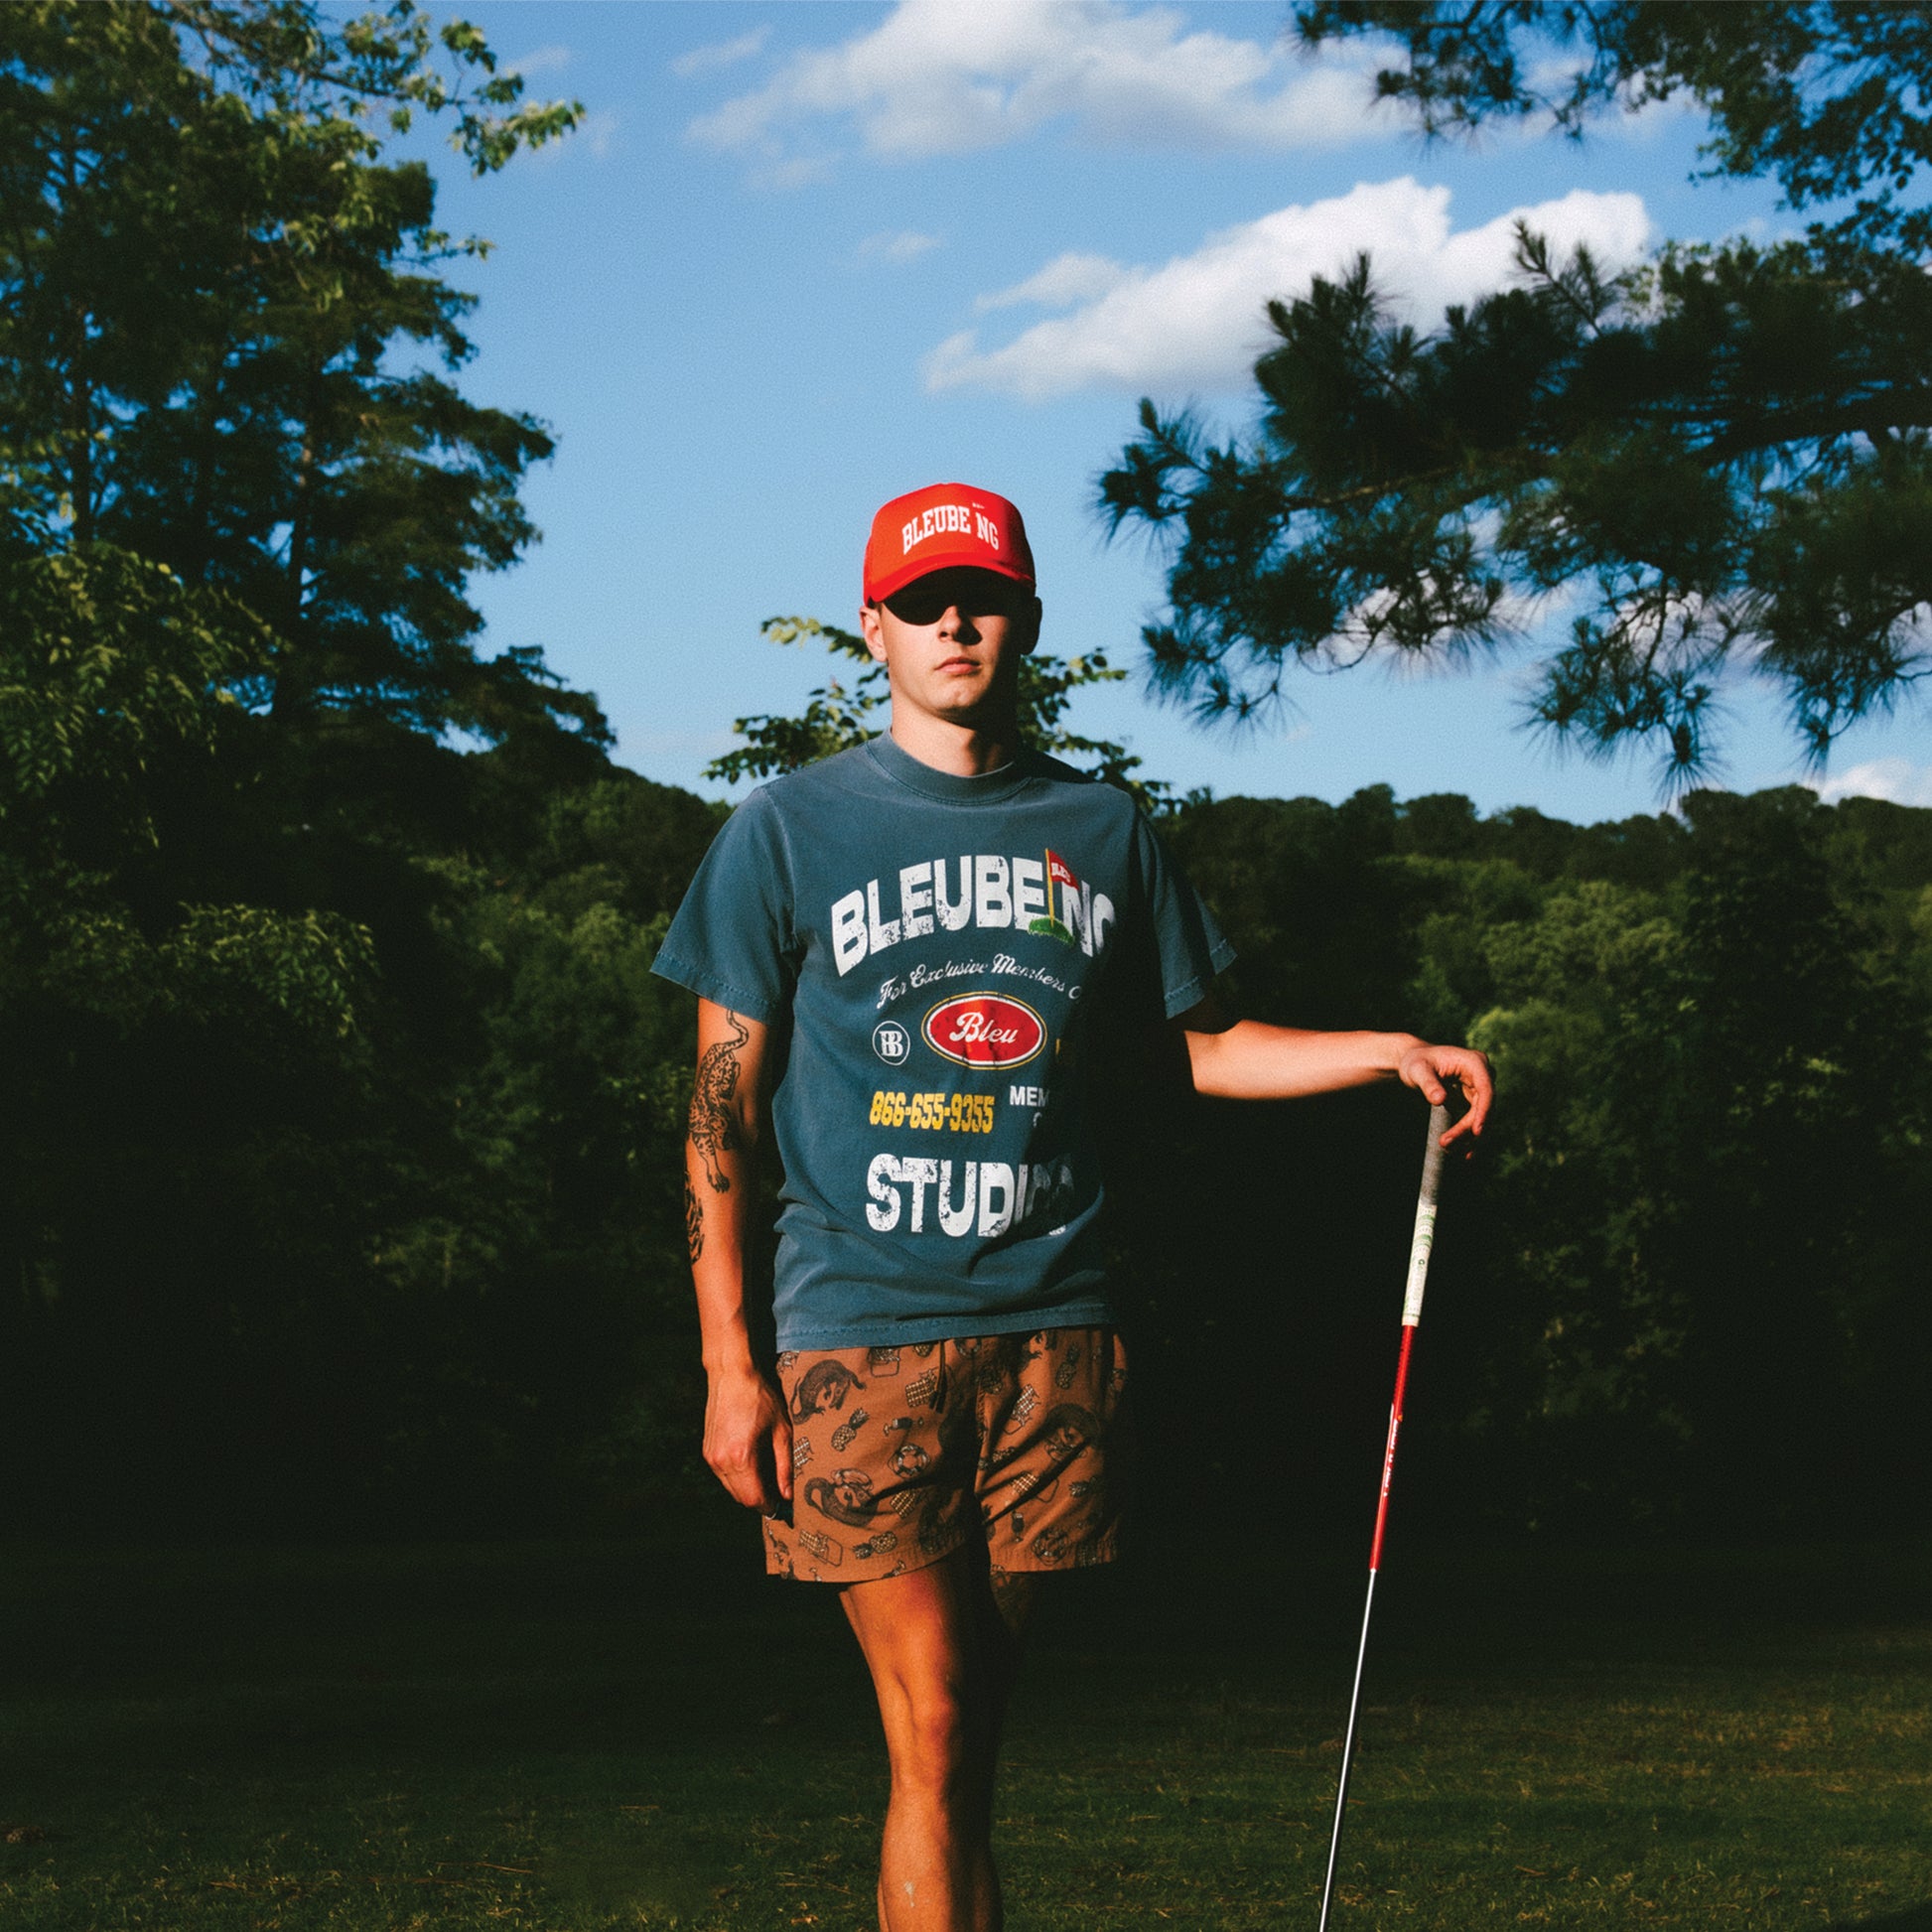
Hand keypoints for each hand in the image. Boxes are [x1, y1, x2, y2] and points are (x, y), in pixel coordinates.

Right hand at [702, 1363, 793, 1510]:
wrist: (732, 1374)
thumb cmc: (760, 1397)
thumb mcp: (781, 1430)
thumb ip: (785, 1465)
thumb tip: (787, 1494)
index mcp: (741, 1457)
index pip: (754, 1499)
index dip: (770, 1507)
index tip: (784, 1507)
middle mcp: (721, 1461)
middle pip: (741, 1498)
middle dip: (760, 1501)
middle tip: (779, 1495)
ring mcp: (711, 1456)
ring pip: (731, 1489)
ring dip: (748, 1491)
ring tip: (768, 1479)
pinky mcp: (707, 1450)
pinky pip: (723, 1476)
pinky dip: (738, 1478)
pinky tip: (753, 1465)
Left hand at [1396, 1041, 1493, 1149]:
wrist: (1414, 1062)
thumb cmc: (1416, 1062)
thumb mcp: (1417, 1070)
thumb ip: (1428, 1084)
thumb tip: (1440, 1099)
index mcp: (1475, 1062)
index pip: (1486, 1090)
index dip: (1484, 1112)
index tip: (1477, 1132)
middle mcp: (1483, 1075)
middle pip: (1484, 1108)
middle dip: (1468, 1129)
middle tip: (1445, 1144)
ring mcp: (1480, 1089)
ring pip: (1482, 1118)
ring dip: (1469, 1138)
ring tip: (1447, 1149)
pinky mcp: (1474, 1101)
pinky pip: (1476, 1122)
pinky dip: (1470, 1137)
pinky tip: (1465, 1154)